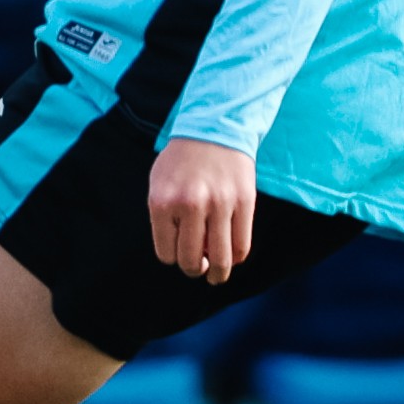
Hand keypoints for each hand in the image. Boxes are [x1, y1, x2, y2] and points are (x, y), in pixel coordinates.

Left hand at [147, 136, 259, 283]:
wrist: (215, 129)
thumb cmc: (182, 162)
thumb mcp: (159, 185)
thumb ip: (164, 219)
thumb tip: (180, 255)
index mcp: (163, 202)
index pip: (166, 254)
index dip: (173, 257)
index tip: (179, 252)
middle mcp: (190, 205)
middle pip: (191, 261)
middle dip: (194, 270)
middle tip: (199, 268)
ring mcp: (219, 204)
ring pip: (221, 259)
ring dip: (218, 274)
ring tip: (217, 275)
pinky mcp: (244, 202)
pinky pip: (242, 245)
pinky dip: (236, 258)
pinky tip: (232, 256)